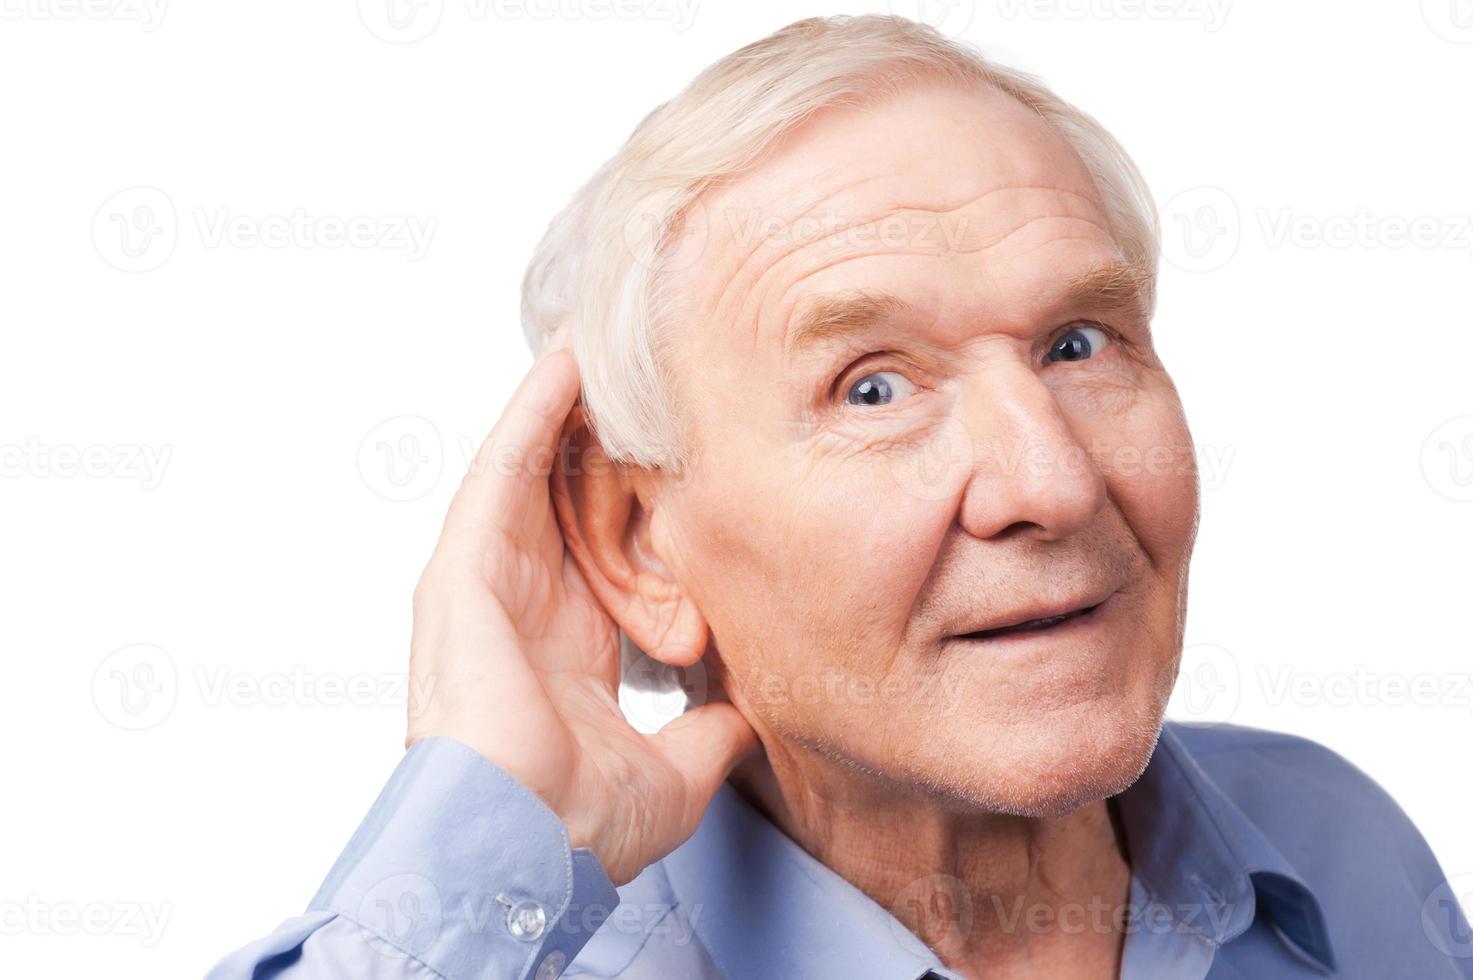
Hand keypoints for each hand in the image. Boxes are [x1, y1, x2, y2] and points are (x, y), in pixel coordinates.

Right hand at [405, 334, 757, 884]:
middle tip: (643, 362)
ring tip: (609, 337)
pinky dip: (534, 412)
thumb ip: (710, 735)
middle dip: (601, 427)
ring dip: (567, 401)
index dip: (634, 490)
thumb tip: (749, 717)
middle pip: (563, 488)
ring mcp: (487, 578)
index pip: (602, 543)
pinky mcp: (463, 564)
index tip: (676, 442)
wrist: (525, 846)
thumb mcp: (674, 771)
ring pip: (532, 465)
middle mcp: (521, 601)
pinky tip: (567, 361)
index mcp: (565, 643)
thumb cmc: (581, 824)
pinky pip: (503, 468)